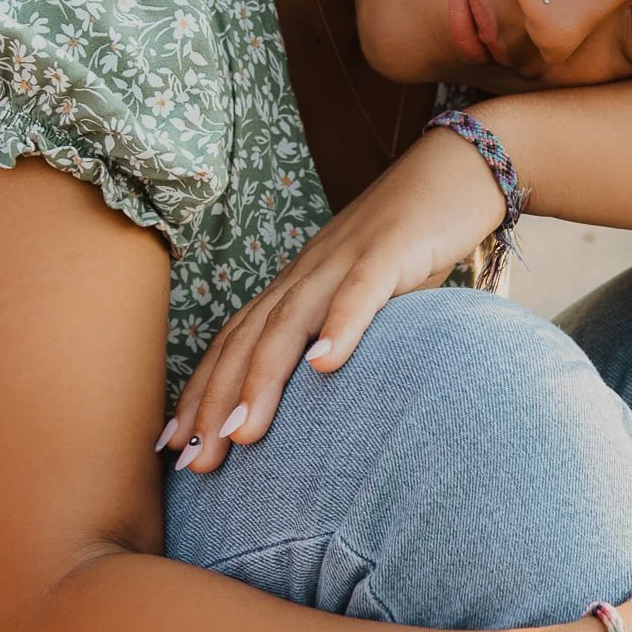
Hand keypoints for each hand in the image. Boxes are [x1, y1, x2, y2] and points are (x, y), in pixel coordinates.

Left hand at [161, 129, 507, 470]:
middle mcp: (307, 274)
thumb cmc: (413, 244)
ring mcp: (344, 259)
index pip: (235, 344)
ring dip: (262, 379)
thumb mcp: (370, 298)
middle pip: (248, 340)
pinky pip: (360, 291)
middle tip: (195, 463)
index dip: (201, 394)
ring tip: (242, 433)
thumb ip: (341, 336)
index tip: (173, 449)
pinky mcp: (390, 250)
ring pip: (289, 321)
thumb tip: (324, 398)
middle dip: (215, 404)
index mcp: (297, 287)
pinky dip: (340, 327)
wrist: (457, 168)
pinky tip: (326, 366)